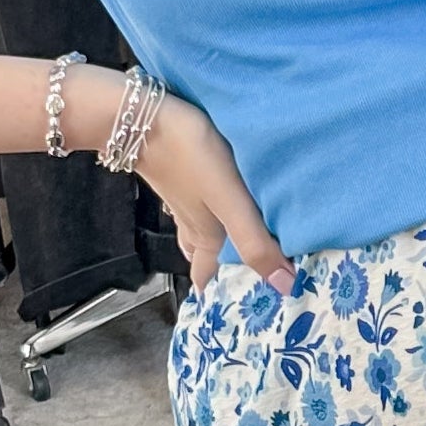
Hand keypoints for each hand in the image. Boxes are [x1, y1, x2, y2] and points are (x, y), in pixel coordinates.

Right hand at [137, 94, 292, 296]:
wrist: (141, 117)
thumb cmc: (189, 158)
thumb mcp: (228, 202)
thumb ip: (254, 241)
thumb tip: (284, 287)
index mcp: (206, 235)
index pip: (208, 277)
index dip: (219, 294)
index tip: (232, 308)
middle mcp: (194, 222)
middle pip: (204, 256)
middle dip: (219, 269)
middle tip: (240, 278)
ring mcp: (184, 198)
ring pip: (200, 230)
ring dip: (214, 242)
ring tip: (232, 248)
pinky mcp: (182, 173)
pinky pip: (198, 203)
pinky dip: (208, 211)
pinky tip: (217, 201)